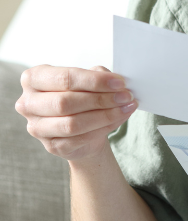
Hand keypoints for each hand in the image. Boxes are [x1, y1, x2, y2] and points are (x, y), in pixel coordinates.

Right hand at [16, 65, 137, 160]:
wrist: (83, 126)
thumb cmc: (83, 96)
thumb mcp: (89, 79)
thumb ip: (98, 75)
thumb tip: (115, 81)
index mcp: (34, 79)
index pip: (64, 78)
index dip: (94, 81)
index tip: (119, 83)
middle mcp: (28, 103)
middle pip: (66, 102)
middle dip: (101, 99)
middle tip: (126, 96)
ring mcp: (37, 127)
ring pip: (72, 123)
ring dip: (105, 115)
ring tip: (126, 107)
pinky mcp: (51, 145)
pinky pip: (79, 138)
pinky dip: (104, 128)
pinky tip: (119, 119)